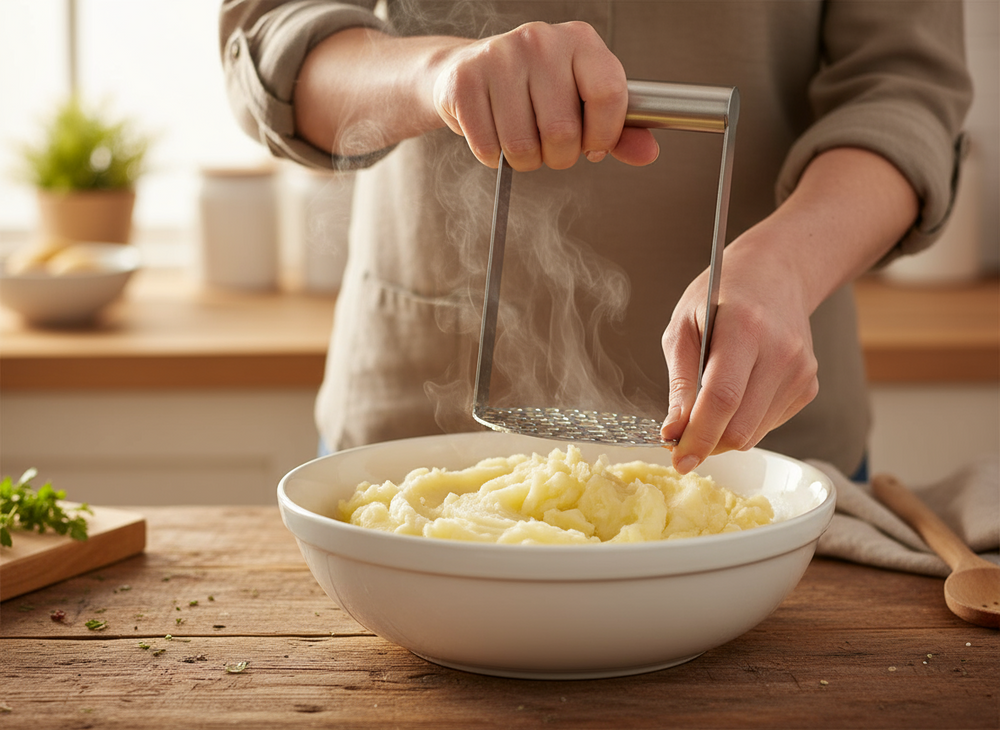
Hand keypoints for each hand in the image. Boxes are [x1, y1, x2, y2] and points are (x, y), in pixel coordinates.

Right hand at [431, 21, 657, 169]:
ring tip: (520, 140)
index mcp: (579, 40)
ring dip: (525, 161)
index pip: (609, 93)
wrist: (465, 71)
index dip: (603, 135)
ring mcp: (499, 58)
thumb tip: (648, 153)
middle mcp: (541, 40)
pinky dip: (494, 157)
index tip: (593, 146)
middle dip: (558, 156)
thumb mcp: (580, 101)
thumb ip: (617, 130)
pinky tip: (494, 134)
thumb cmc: (531, 89)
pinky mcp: (465, 82)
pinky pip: (489, 148)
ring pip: (523, 146)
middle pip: (563, 131)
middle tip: (549, 145)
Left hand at [660, 238, 819, 473]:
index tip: (679, 460)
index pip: (722, 399)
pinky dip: (744, 421)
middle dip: (708, 442)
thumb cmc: (721, 296)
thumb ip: (679, 381)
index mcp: (746, 329)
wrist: (776, 274)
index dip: (699, 436)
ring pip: (755, 433)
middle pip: (742, 427)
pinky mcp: (808, 386)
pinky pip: (768, 424)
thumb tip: (674, 431)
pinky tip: (738, 391)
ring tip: (708, 403)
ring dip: (724, 432)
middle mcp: (782, 352)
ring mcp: (801, 372)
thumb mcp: (683, 325)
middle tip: (683, 437)